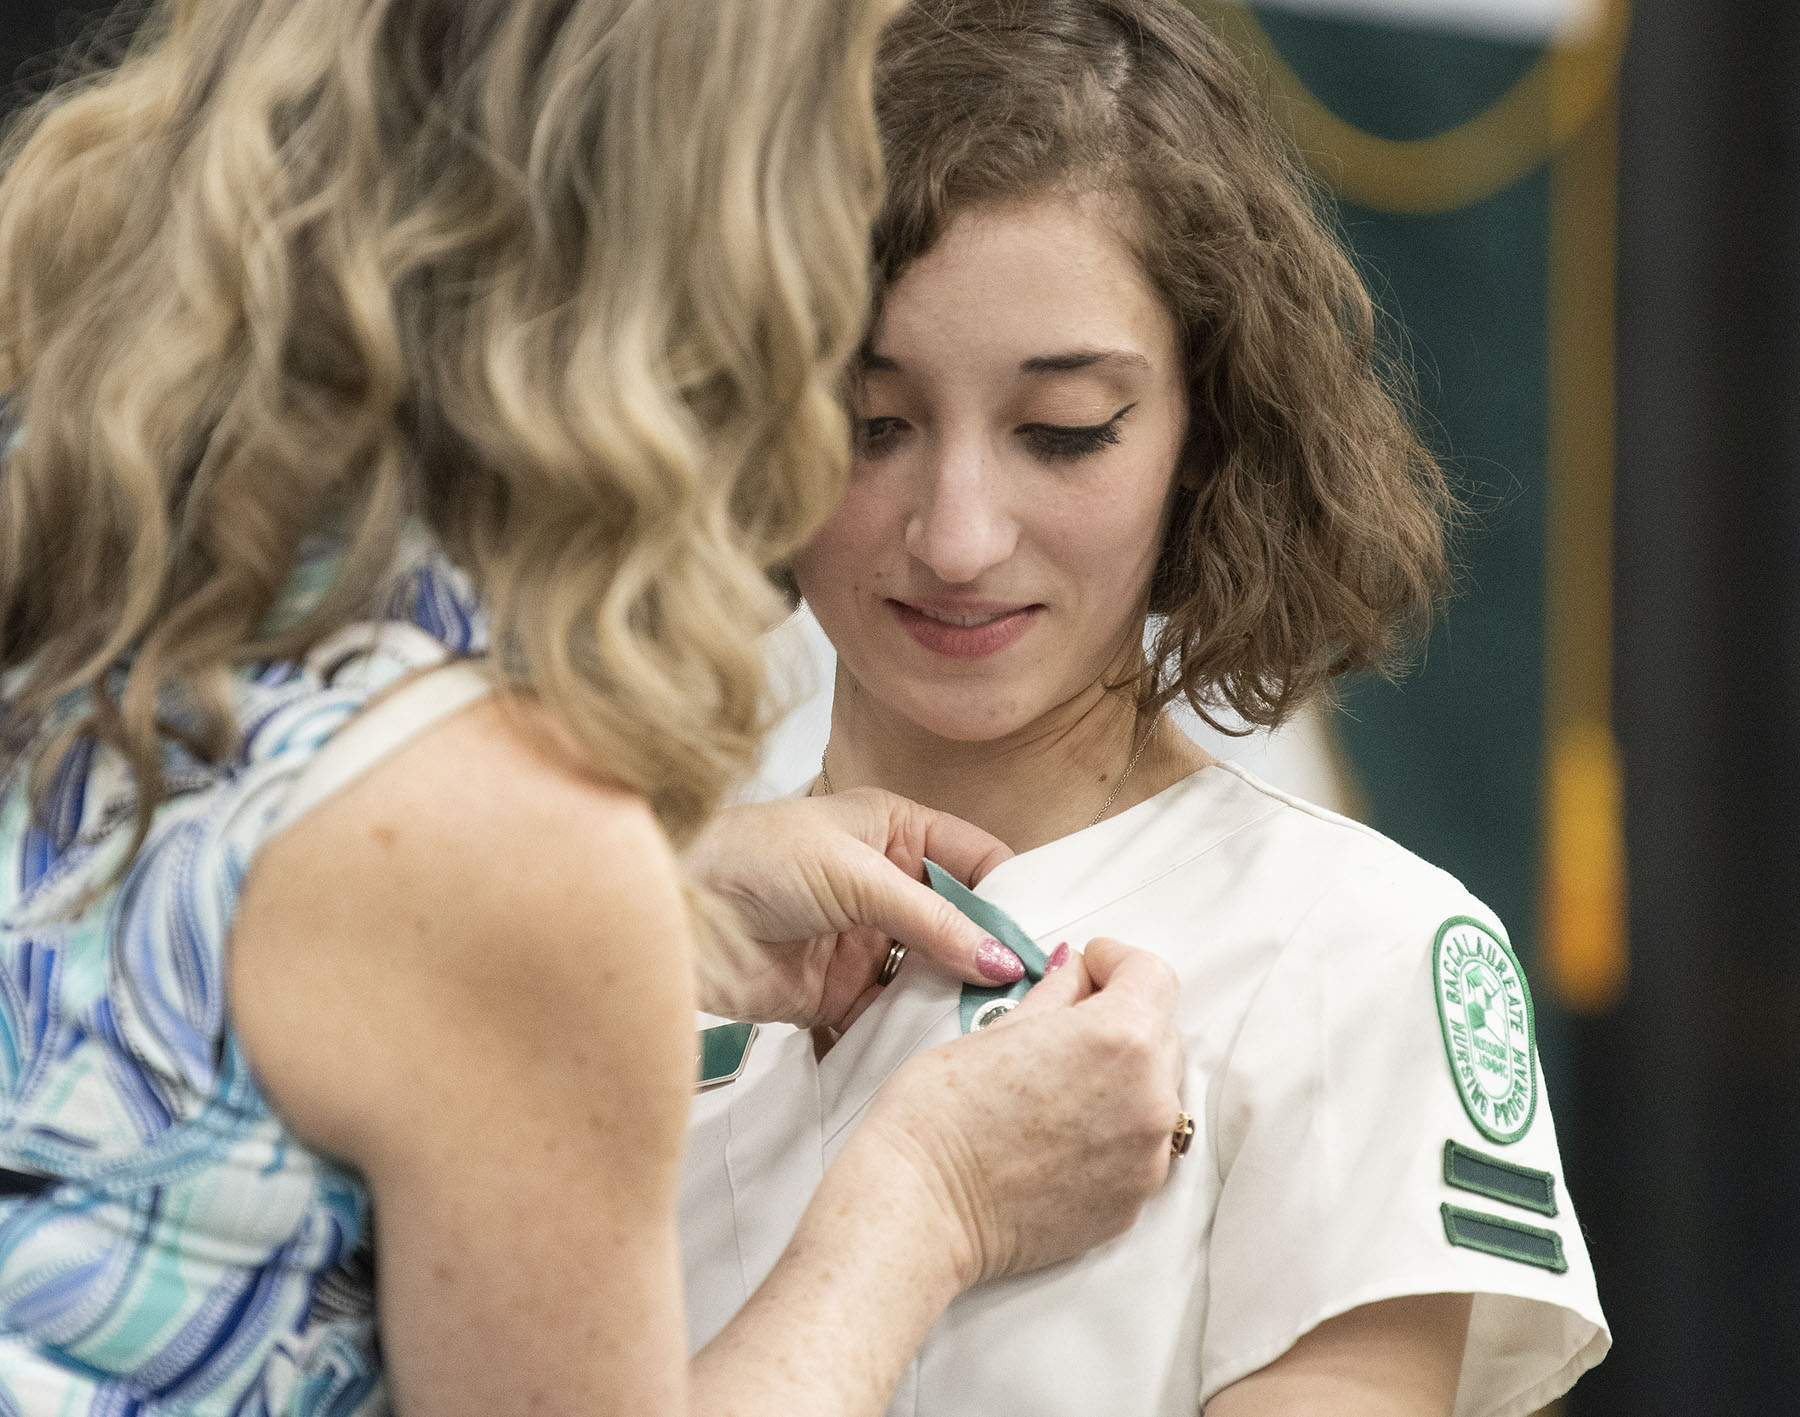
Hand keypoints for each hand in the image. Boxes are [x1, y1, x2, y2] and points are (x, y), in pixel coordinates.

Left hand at [685, 789, 1023, 1027]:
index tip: (1043, 941)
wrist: (676, 911)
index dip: (1013, 898)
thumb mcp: (853, 873)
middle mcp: (889, 886)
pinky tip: (937, 1051)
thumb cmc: (750, 857)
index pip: (979, 862)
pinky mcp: (840, 995)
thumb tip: (999, 958)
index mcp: (898, 833)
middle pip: (963, 926)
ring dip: (955, 1001)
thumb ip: (930, 919)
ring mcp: (867, 943)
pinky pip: (892, 1018)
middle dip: (991, 959)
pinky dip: (912, 1034)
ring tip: (991, 1030)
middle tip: (1030, 998)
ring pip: (933, 976)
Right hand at [853, 938, 1184, 1285]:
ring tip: (1059, 1084)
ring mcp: (1146, 1159)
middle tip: (1065, 1024)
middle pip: (1160, 1032)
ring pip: (1155, 1093)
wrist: (920, 1210)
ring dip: (1123, 1076)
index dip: (1117, 961)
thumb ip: (1056, 996)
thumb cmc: (939, 1116)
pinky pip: (1140, 1147)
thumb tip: (1075, 974)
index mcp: (1118, 1039)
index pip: (1153, 975)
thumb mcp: (996, 1029)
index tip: (1090, 968)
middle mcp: (1149, 1100)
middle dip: (1119, 1017)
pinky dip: (1115, 1129)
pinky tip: (1061, 1131)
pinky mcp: (1132, 1203)